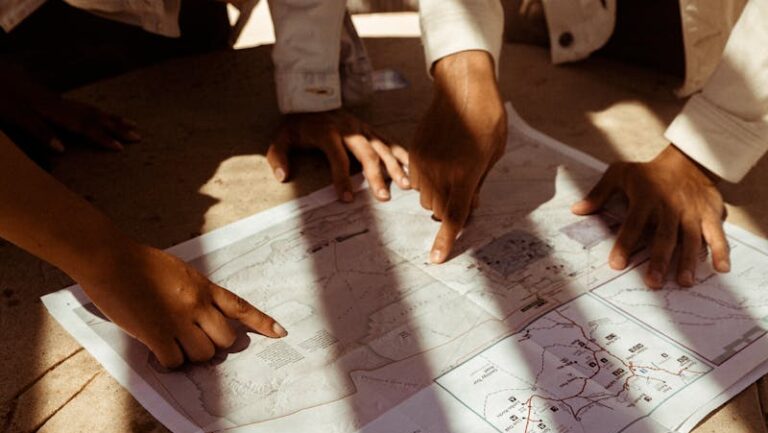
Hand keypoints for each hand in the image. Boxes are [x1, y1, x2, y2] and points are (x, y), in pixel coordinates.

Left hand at [0, 62, 139, 152]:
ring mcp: (60, 101)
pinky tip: (102, 117)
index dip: (102, 137)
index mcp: (55, 111)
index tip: (120, 148)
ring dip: (113, 119)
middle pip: (95, 117)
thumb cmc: (3, 94)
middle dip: (118, 127)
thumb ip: (39, 131)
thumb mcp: (16, 115)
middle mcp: (62, 105)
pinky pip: (85, 108)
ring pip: (93, 111)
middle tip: (138, 135)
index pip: (85, 126)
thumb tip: (62, 149)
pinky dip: (99, 114)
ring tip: (131, 124)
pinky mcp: (55, 100)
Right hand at [79, 243, 286, 367]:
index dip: (262, 322)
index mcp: (204, 287)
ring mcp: (178, 320)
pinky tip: (160, 350)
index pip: (240, 307)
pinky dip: (171, 361)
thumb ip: (195, 292)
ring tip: (175, 343)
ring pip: (203, 353)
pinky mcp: (156, 334)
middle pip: (226, 339)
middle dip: (216, 344)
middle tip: (198, 340)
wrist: (111, 260)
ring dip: (192, 355)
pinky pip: (176, 361)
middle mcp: (197, 304)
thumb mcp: (179, 272)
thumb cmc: (141, 263)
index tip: (280, 332)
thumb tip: (204, 316)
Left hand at [266, 109, 409, 201]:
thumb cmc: (298, 125)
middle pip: (366, 154)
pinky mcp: (370, 129)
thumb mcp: (281, 138)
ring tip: (406, 186)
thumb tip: (282, 177)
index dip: (342, 179)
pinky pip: (389, 141)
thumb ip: (278, 157)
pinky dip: (402, 155)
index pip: (337, 157)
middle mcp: (349, 129)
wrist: (312, 99)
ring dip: (395, 167)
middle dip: (376, 176)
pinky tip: (411, 169)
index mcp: (327, 133)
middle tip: (383, 198)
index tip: (347, 199)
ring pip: (382, 147)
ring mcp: (362, 128)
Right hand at [409, 51, 506, 263]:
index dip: (446, 240)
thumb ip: (478, 184)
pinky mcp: (414, 152)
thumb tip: (469, 206)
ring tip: (454, 173)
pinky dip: (429, 181)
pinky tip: (442, 162)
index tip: (437, 258)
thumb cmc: (487, 118)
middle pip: (439, 210)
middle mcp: (440, 171)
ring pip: (426, 198)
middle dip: (451, 210)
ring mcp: (424, 162)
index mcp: (465, 174)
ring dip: (439, 196)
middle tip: (467, 191)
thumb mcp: (492, 154)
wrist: (462, 87)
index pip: (454, 217)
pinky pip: (416, 181)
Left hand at [572, 144, 728, 288]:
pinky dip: (721, 251)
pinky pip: (718, 234)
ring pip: (691, 238)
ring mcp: (692, 212)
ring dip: (687, 261)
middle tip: (652, 282)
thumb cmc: (648, 173)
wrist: (687, 160)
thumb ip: (599, 193)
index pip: (633, 225)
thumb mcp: (620, 173)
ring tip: (682, 282)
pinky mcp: (710, 214)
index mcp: (646, 198)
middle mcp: (670, 207)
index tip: (616, 265)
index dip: (625, 245)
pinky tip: (721, 269)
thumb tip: (577, 210)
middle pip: (664, 236)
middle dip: (659, 260)